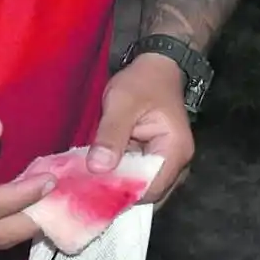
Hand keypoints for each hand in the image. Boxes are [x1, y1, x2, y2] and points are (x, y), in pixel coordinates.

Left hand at [87, 54, 194, 207]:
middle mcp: (175, 163)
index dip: (122, 193)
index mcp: (175, 152)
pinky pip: (135, 173)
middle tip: (84, 188)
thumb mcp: (122, 102)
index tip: (92, 191)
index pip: (150, 189)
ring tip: (86, 181)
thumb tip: (97, 168)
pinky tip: (96, 170)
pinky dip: (117, 172)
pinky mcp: (152, 157)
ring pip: (138, 184)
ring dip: (115, 182)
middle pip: (145, 191)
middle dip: (116, 190)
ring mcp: (164, 162)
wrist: (155, 65)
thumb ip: (111, 134)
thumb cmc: (142, 81)